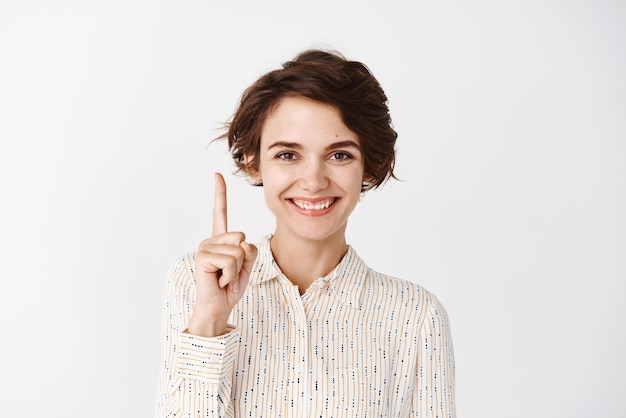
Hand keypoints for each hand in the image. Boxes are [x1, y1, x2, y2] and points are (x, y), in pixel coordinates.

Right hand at [187, 172, 257, 336]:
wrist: (218, 307)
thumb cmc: (231, 287)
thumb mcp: (248, 265)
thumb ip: (250, 250)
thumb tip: (241, 241)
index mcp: (221, 239)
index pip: (219, 212)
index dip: (219, 193)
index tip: (217, 174)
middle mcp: (211, 240)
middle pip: (242, 238)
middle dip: (244, 260)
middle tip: (231, 274)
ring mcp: (205, 247)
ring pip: (238, 250)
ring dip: (237, 270)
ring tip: (225, 279)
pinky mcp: (203, 256)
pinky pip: (231, 260)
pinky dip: (231, 275)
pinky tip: (220, 281)